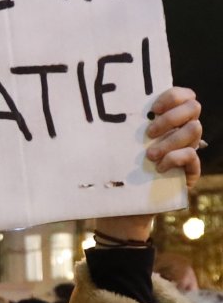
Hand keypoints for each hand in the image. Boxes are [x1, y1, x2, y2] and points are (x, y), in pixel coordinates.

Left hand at [97, 86, 202, 242]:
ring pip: (194, 130)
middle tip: (147, 133)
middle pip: (193, 108)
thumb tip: (108, 107)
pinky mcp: (190, 172)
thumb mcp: (116, 145)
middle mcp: (180, 132)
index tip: (152, 108)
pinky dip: (175, 159)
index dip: (173, 96)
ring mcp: (187, 150)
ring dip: (170, 141)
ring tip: (149, 156)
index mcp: (166, 120)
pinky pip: (193, 157)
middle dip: (170, 118)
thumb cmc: (114, 171)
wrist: (119, 206)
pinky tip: (159, 168)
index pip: (184, 96)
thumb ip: (122, 126)